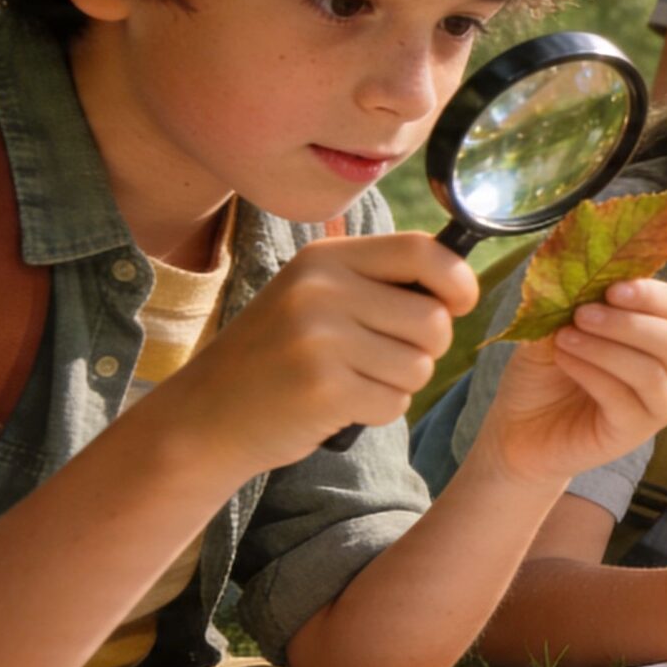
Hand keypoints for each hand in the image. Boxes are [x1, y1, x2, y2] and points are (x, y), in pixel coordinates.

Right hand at [147, 234, 475, 473]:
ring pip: (419, 366)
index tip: (461, 303)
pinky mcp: (323, 388)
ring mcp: (319, 338)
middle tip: (380, 360)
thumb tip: (461, 284)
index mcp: (325, 259)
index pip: (423, 249)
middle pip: (433, 319)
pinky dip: (377, 411)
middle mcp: (320, 289)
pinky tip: (337, 406)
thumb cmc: (277, 358)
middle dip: (425, 350)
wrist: (204, 416)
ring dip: (398, 384)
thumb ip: (378, 283)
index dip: (458, 280)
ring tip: (350, 381)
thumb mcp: (314, 298)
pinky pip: (395, 402)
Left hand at [472, 279, 666, 487]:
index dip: (653, 294)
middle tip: (582, 313)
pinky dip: (592, 374)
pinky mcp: (635, 433)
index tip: (611, 288)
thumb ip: (577, 301)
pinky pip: (625, 399)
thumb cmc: (545, 373)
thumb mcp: (555, 325)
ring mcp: (660, 405)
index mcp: (663, 335)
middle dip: (628, 322)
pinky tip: (564, 360)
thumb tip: (587, 272)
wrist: (519, 429)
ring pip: (652, 371)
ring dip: (606, 348)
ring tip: (564, 338)